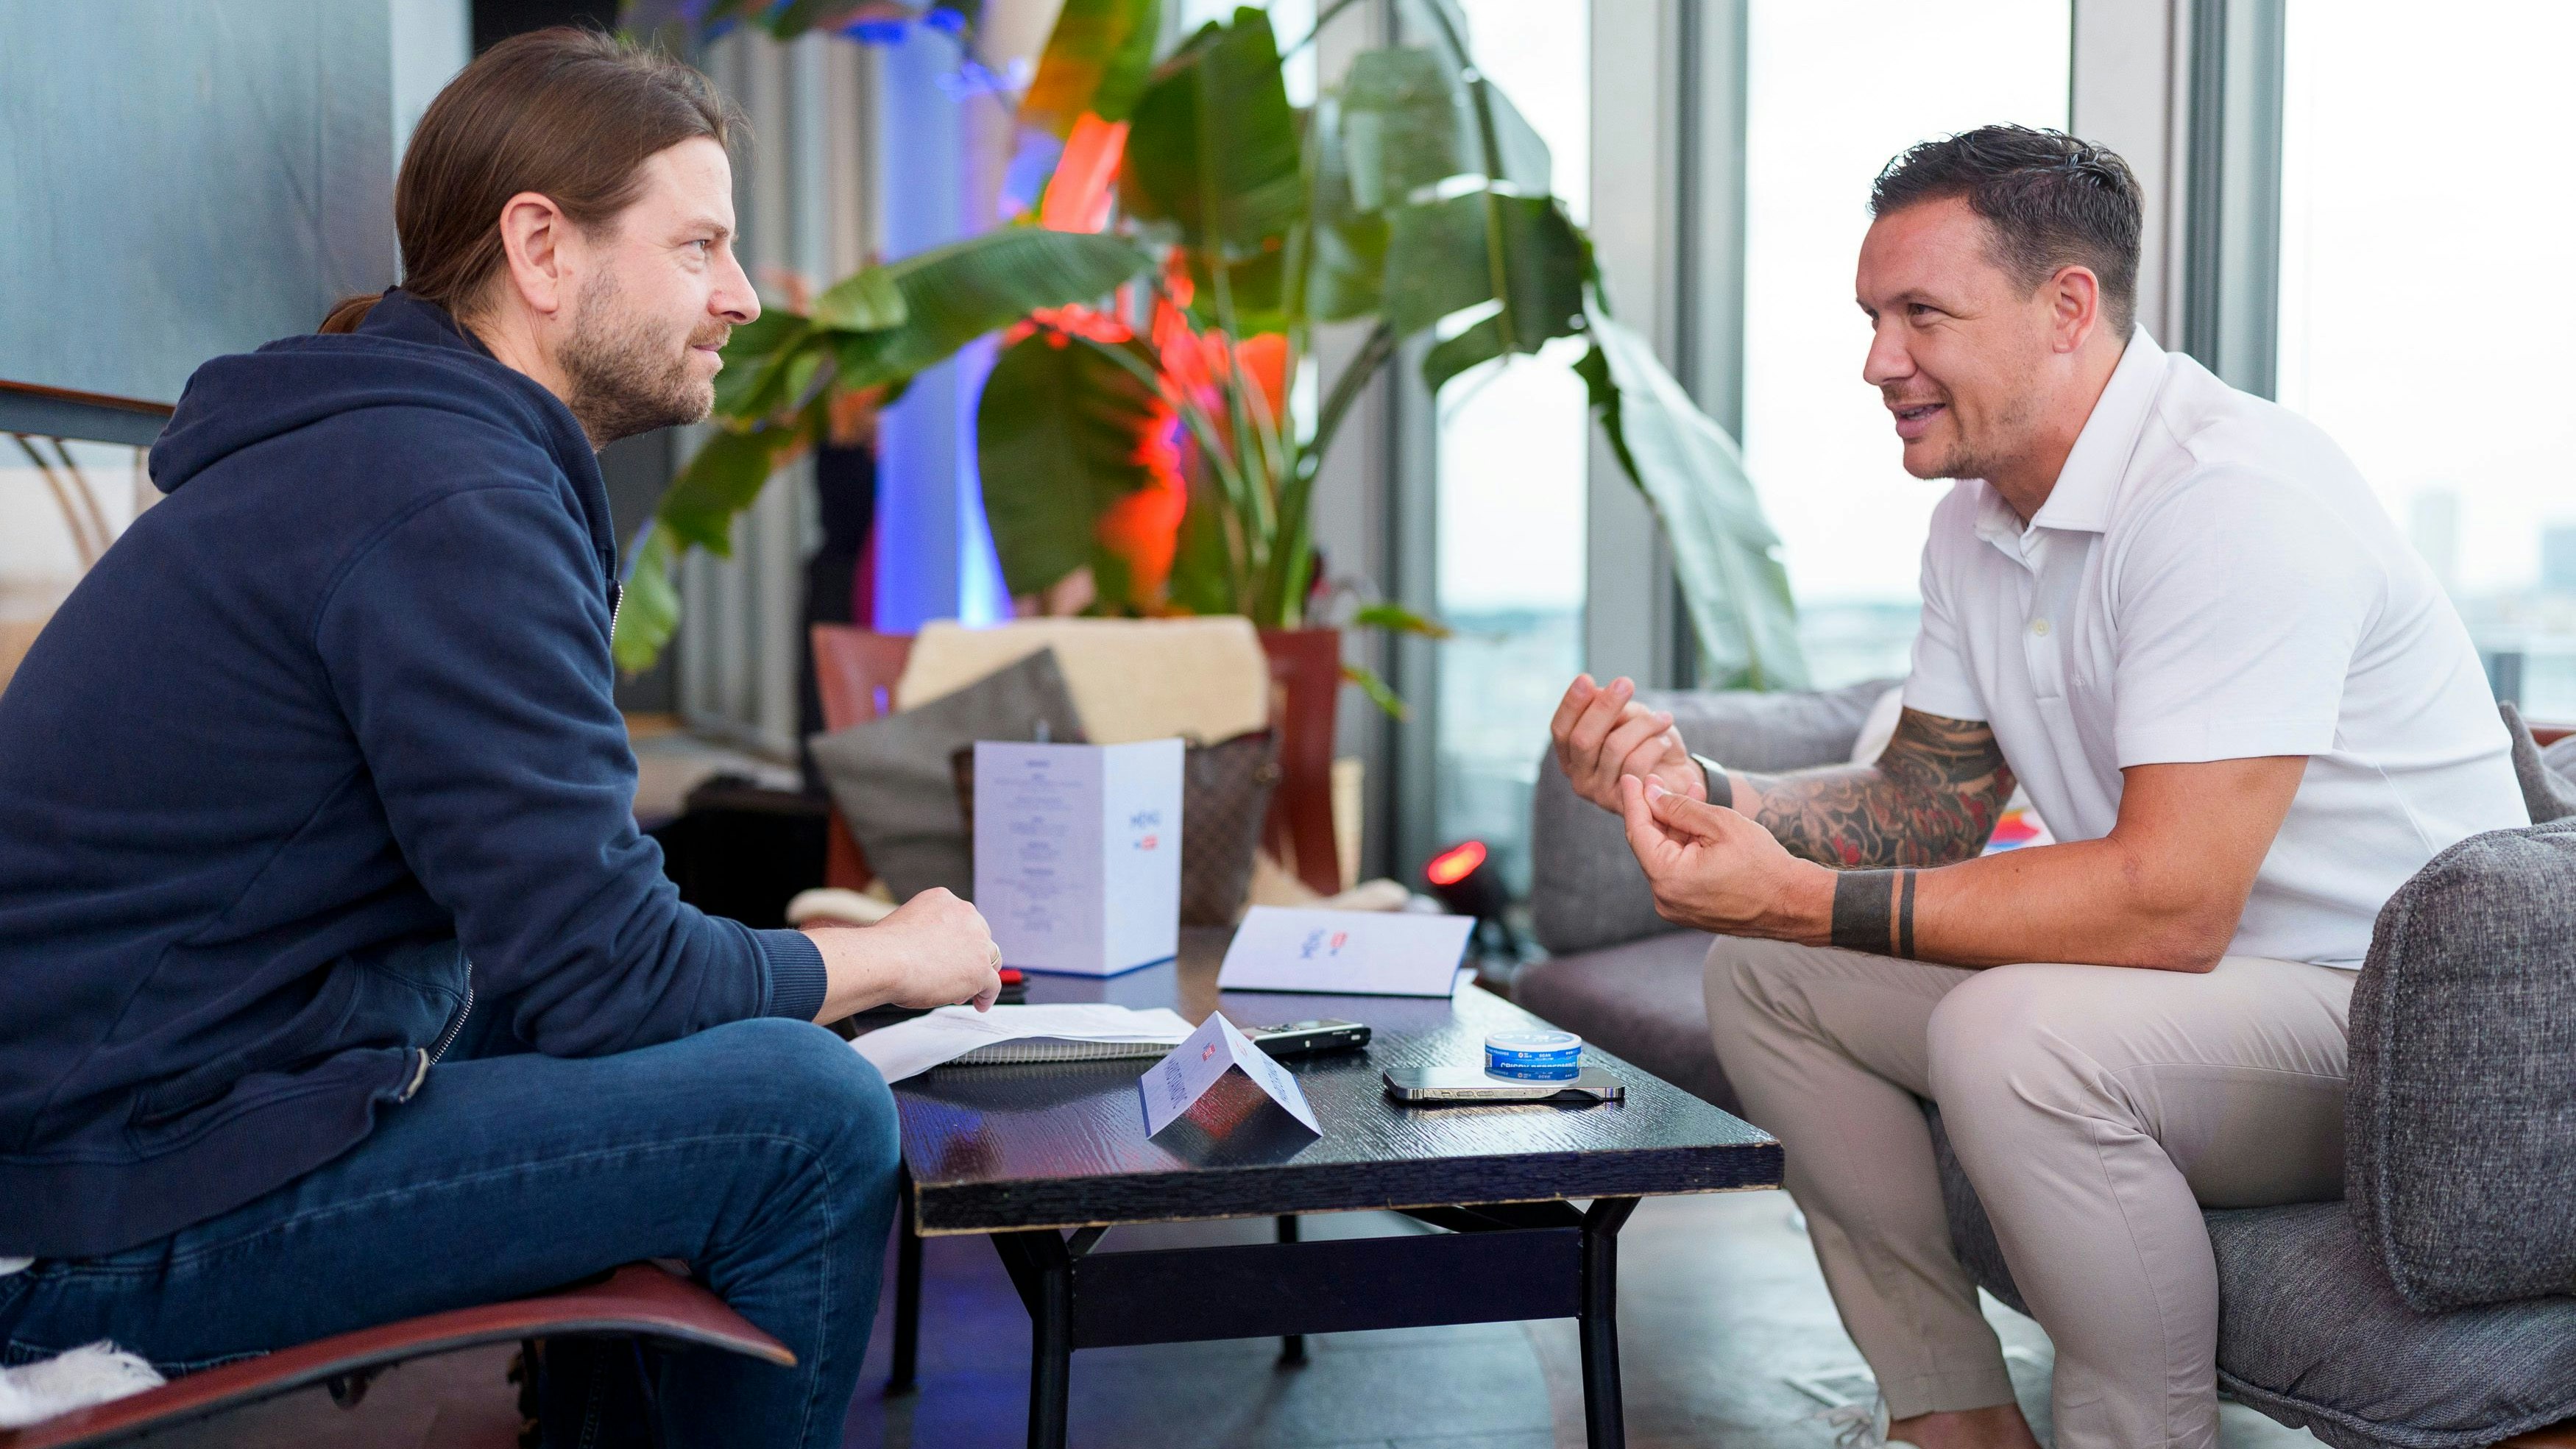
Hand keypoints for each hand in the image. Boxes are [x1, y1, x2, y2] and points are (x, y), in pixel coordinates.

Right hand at [807, 887, 1002, 1020]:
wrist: (886, 960)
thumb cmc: (883, 948)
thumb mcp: (903, 924)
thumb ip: (920, 934)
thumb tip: (919, 952)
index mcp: (943, 899)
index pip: (960, 919)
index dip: (957, 939)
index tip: (951, 952)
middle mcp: (965, 915)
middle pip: (979, 937)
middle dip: (970, 955)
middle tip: (958, 972)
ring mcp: (976, 942)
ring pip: (989, 959)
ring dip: (980, 974)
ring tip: (969, 991)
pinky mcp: (980, 969)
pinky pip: (993, 984)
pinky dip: (987, 995)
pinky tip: (980, 1004)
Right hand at [1550, 674, 1702, 814]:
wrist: (1677, 778)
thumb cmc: (1648, 746)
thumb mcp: (1629, 720)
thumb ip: (1612, 711)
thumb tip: (1596, 694)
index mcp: (1572, 756)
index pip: (1561, 730)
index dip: (1571, 704)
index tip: (1586, 679)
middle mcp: (1579, 777)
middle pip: (1582, 739)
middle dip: (1604, 706)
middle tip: (1625, 683)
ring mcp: (1599, 793)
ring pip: (1614, 747)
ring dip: (1643, 725)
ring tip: (1663, 718)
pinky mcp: (1623, 803)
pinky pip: (1636, 765)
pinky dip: (1654, 745)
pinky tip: (1665, 741)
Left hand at [1617, 776, 1827, 939]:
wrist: (1792, 903)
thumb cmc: (1762, 863)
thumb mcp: (1720, 823)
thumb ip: (1679, 808)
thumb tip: (1650, 795)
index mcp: (1668, 878)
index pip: (1637, 832)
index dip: (1634, 801)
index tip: (1629, 778)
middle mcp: (1665, 899)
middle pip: (1649, 845)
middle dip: (1656, 810)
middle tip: (1657, 780)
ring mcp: (1676, 908)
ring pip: (1666, 856)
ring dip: (1675, 825)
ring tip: (1690, 792)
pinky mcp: (1689, 909)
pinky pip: (1678, 871)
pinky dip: (1684, 846)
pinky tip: (1697, 821)